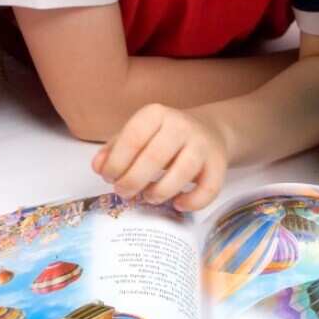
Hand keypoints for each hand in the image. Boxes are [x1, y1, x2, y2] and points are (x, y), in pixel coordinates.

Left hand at [91, 104, 226, 210]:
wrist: (209, 131)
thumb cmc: (163, 137)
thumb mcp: (137, 134)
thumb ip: (114, 149)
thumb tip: (98, 166)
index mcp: (156, 114)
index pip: (132, 138)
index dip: (116, 163)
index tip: (109, 177)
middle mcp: (181, 125)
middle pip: (154, 158)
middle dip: (133, 181)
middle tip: (123, 193)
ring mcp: (202, 144)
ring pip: (181, 174)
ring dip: (159, 192)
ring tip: (149, 196)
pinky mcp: (219, 164)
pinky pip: (208, 189)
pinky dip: (191, 202)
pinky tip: (178, 204)